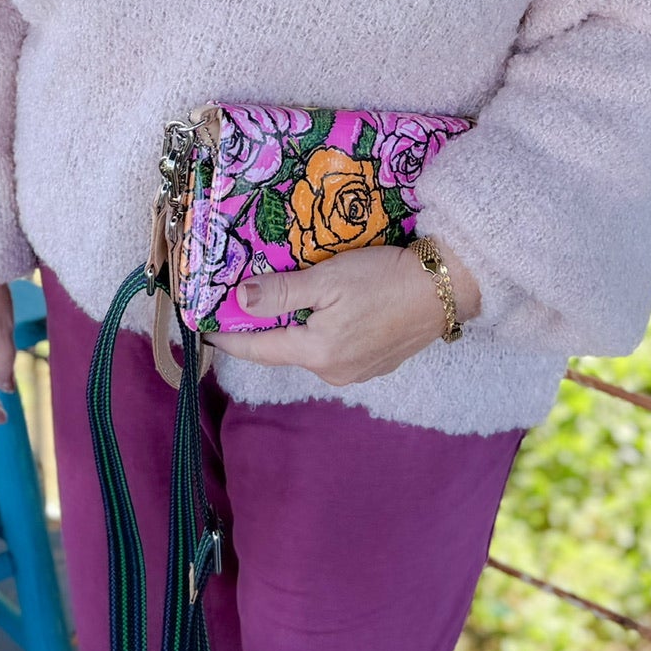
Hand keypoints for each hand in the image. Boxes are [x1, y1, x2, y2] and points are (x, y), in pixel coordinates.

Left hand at [203, 240, 480, 387]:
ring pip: (311, 347)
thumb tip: (239, 301)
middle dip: (264, 328)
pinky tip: (328, 309)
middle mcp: (333, 373)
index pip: (258, 349)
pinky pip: (335, 348)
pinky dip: (322, 330)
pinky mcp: (377, 363)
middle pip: (284, 349)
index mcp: (317, 354)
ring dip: (296, 326)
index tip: (202, 327)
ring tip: (285, 299)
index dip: (228, 337)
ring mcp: (358, 372)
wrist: (447, 287)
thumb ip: (282, 291)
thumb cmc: (385, 278)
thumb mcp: (328, 278)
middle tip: (242, 300)